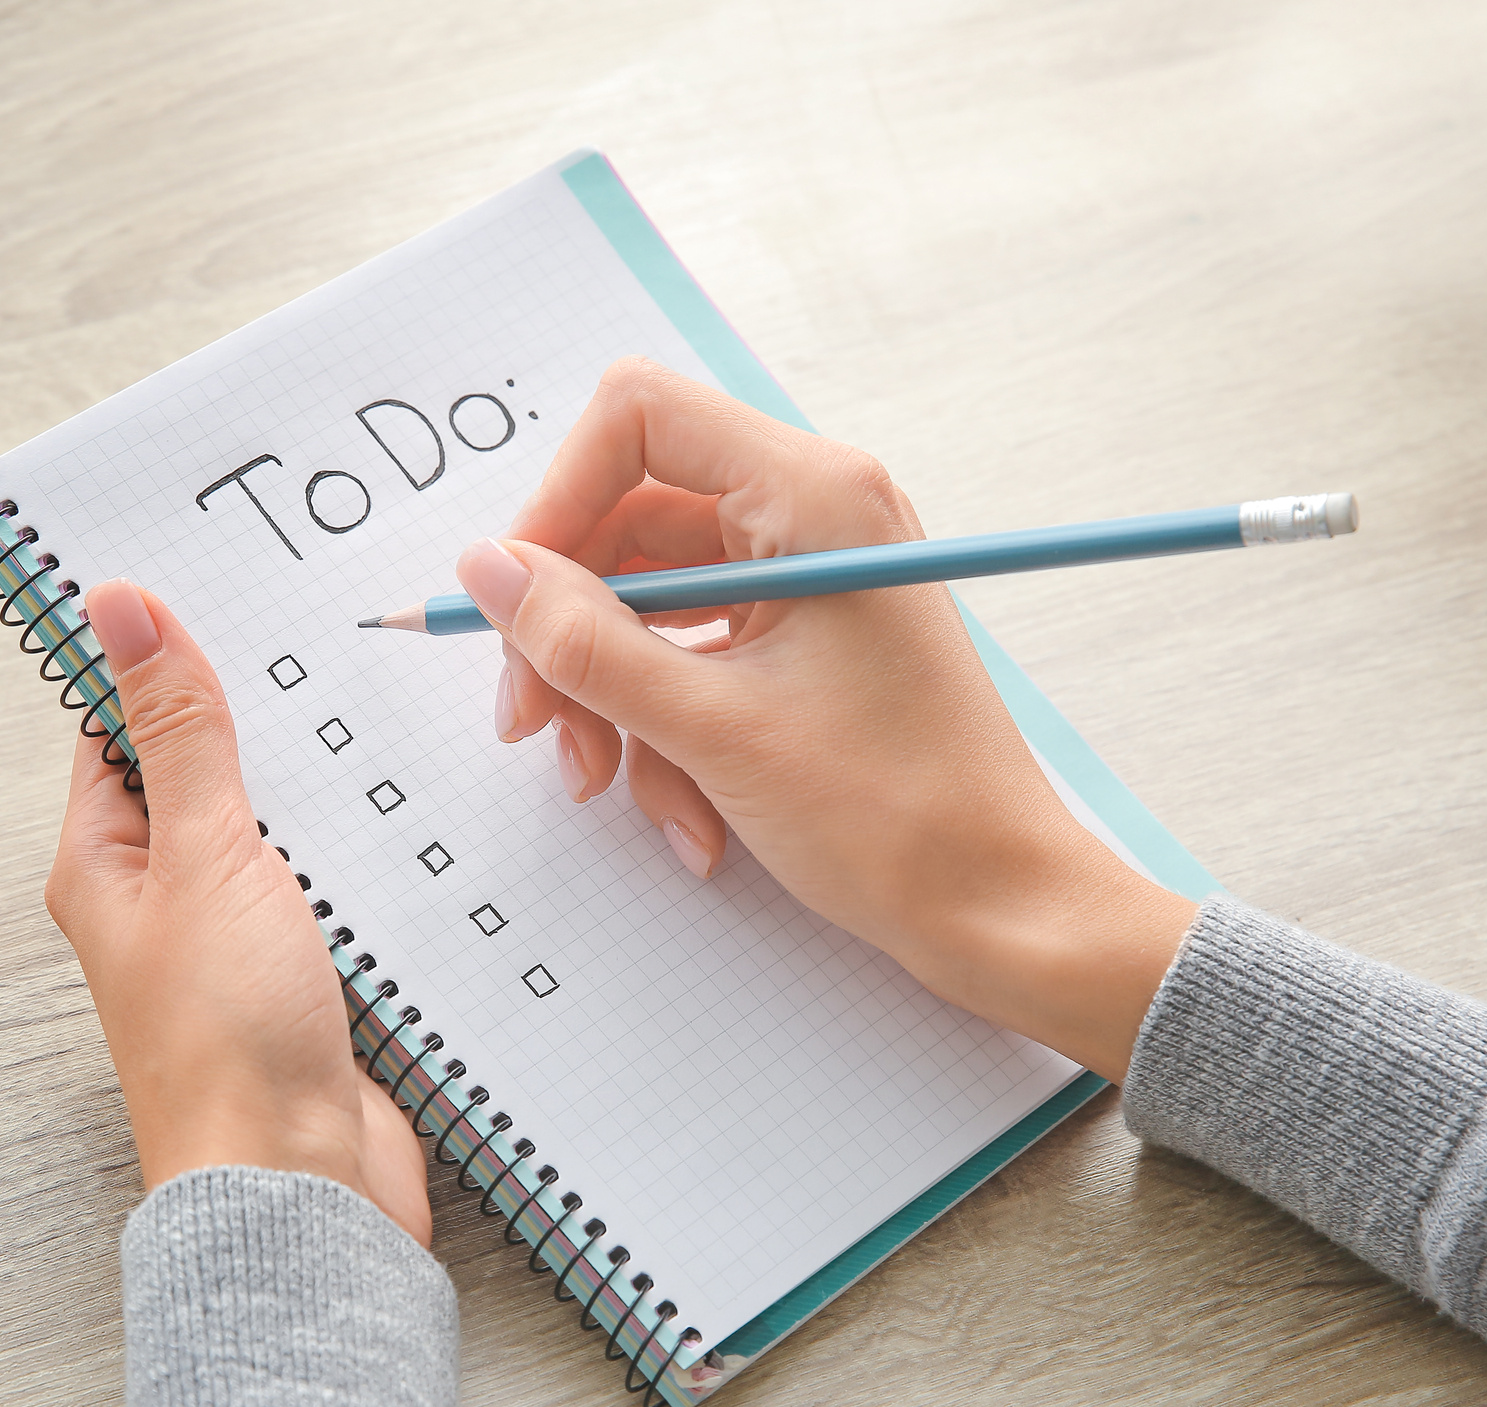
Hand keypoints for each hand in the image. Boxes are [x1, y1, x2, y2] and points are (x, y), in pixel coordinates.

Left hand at [45, 579, 429, 1241]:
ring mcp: (238, 938)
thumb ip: (181, 732)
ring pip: (280, 828)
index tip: (212, 579)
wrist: (302, 1190)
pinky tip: (408, 822)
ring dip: (322, 787)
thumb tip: (121, 610)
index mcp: (105, 863)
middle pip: (206, 772)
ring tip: (375, 715)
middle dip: (260, 714)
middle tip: (318, 633)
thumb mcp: (204, 856)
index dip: (158, 655)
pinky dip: (364, 854)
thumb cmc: (224, 1046)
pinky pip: (334, 888)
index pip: (119, 726)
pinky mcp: (307, 976)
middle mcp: (164, 899)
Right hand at [460, 358, 1194, 1080]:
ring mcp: (809, 578)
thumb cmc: (898, 817)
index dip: (556, 502)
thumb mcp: (712, 728)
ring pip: (650, 601)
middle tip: (533, 723)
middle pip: (628, 520)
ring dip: (614, 699)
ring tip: (616, 788)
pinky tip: (689, 814)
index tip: (517, 603)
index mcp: (813, 495)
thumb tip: (488, 569)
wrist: (998, 906)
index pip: (636, 419)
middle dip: (571, 629)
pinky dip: (666, 728)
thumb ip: (584, 641)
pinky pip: (694, 654)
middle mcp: (813, 514)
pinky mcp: (806, 638)